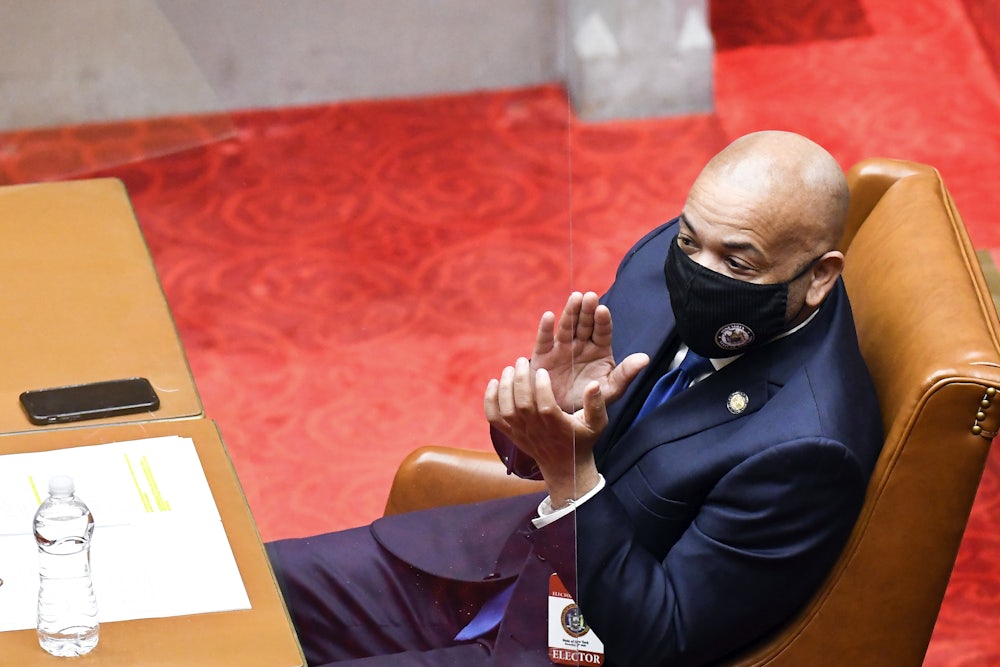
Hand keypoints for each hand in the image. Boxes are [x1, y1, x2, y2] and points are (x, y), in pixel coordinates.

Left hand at [485, 357, 605, 505]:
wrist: (564, 466)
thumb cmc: (582, 440)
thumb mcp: (596, 424)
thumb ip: (596, 404)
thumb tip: (593, 384)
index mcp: (558, 427)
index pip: (545, 407)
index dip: (542, 388)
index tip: (542, 371)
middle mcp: (537, 431)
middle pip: (522, 406)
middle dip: (520, 381)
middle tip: (521, 361)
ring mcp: (521, 433)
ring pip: (507, 410)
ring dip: (505, 388)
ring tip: (509, 368)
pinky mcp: (510, 434)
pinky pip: (494, 418)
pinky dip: (490, 401)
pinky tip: (494, 383)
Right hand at [532, 292, 648, 410]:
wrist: (564, 417)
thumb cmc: (591, 401)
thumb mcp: (611, 389)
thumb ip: (626, 373)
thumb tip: (645, 358)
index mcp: (599, 349)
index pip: (602, 331)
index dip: (602, 320)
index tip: (603, 310)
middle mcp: (581, 344)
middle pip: (585, 324)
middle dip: (587, 310)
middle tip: (589, 297)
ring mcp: (561, 348)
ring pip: (566, 327)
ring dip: (570, 312)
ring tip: (575, 298)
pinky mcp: (543, 355)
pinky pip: (544, 340)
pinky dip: (545, 328)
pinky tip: (549, 316)